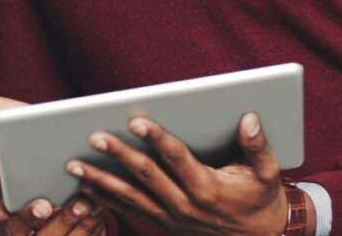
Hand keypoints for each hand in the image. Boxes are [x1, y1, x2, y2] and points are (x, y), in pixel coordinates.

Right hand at [0, 195, 109, 234]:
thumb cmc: (24, 224)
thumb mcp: (11, 218)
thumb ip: (6, 209)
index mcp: (12, 235)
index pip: (16, 229)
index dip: (29, 217)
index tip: (44, 205)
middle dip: (66, 220)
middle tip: (80, 203)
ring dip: (86, 223)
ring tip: (95, 203)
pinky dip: (95, 227)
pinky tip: (100, 210)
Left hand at [67, 112, 292, 234]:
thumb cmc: (261, 198)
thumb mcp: (268, 172)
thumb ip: (258, 145)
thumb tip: (248, 118)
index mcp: (208, 188)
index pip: (177, 158)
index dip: (156, 138)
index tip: (135, 119)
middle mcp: (185, 205)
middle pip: (146, 176)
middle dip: (118, 155)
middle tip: (93, 136)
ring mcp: (171, 217)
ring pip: (130, 197)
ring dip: (100, 180)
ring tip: (73, 164)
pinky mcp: (162, 223)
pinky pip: (129, 211)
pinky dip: (105, 198)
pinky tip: (83, 186)